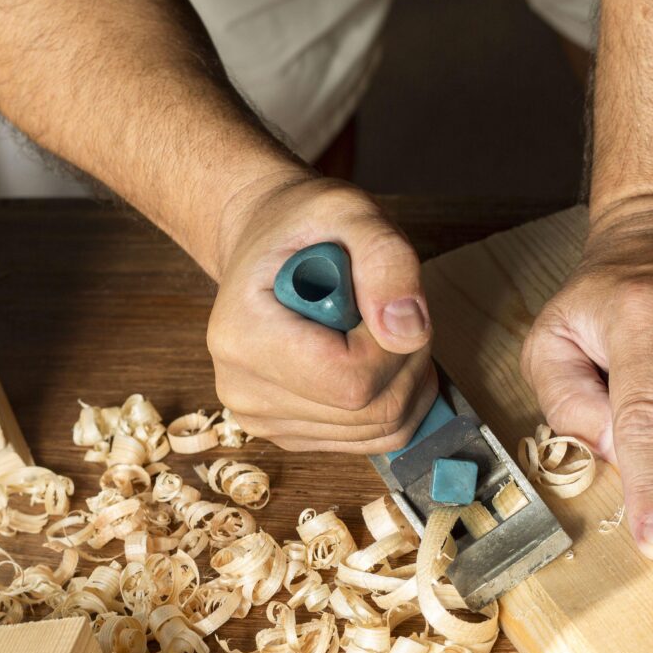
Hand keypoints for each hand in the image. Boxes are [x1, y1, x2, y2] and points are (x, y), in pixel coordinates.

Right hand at [207, 177, 437, 451]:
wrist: (267, 246)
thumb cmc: (306, 225)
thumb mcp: (352, 212)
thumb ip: (387, 263)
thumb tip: (409, 333)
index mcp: (243, 336)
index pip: (351, 382)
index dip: (392, 348)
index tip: (385, 303)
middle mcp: (243, 391)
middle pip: (370, 412)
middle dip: (406, 362)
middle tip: (393, 310)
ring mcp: (263, 421)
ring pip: (379, 432)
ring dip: (405, 381)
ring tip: (381, 329)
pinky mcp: (288, 435)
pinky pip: (371, 440)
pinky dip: (393, 400)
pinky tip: (375, 358)